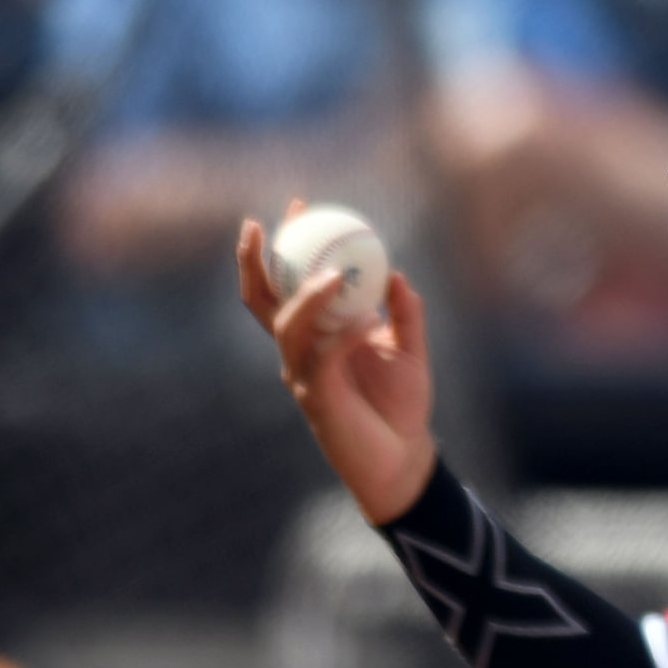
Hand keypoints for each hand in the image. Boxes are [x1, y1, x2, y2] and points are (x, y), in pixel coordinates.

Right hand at [237, 215, 436, 523]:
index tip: (300, 207)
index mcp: (318, 336)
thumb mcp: (410, 349)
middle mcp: (301, 352)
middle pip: (263, 301)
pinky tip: (364, 322)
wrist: (404, 460)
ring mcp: (303, 375)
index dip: (288, 247)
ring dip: (308, 297)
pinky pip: (321, 359)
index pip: (291, 285)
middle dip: (257, 261)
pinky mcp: (316, 399)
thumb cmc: (402, 406)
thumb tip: (398, 274)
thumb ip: (405, 312)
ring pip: (288, 327)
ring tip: (333, 274)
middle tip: (266, 222)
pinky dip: (340, 335)